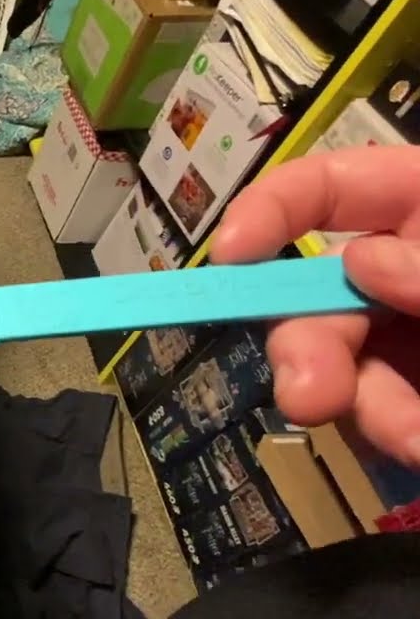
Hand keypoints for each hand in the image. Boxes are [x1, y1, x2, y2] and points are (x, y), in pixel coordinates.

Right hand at [211, 145, 419, 467]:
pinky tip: (418, 447)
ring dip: (352, 401)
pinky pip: (375, 414)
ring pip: (333, 362)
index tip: (230, 254)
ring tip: (410, 439)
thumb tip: (364, 262)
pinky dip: (392, 432)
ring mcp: (407, 340)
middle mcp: (405, 272)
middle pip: (317, 292)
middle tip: (304, 396)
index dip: (274, 208)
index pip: (335, 184)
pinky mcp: (412, 398)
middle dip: (301, 341)